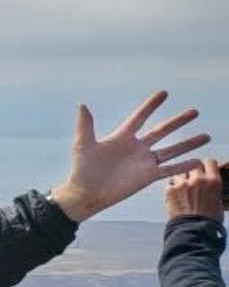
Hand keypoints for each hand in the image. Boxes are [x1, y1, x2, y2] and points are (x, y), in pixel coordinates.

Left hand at [49, 91, 210, 222]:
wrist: (87, 193)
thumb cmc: (83, 169)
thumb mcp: (83, 144)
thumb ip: (85, 125)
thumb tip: (82, 105)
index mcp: (122, 137)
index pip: (140, 117)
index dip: (151, 105)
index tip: (164, 93)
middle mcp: (136, 147)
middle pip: (162, 131)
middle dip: (178, 122)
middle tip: (195, 111)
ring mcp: (144, 162)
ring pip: (171, 150)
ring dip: (188, 143)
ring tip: (206, 135)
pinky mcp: (148, 176)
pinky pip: (170, 170)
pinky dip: (183, 166)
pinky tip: (198, 160)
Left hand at [165, 158, 224, 222]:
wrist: (194, 230)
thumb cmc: (210, 220)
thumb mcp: (218, 201)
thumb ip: (214, 188)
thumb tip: (212, 184)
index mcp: (213, 181)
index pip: (209, 162)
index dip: (207, 166)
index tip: (205, 170)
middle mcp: (197, 179)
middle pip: (193, 165)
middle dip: (194, 171)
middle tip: (193, 180)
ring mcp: (182, 184)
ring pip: (180, 173)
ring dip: (182, 178)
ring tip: (183, 189)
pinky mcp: (169, 190)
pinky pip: (169, 183)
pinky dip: (172, 188)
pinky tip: (176, 195)